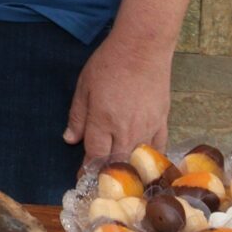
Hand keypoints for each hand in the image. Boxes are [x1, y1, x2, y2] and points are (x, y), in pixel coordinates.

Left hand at [64, 33, 171, 170]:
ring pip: (137, 159)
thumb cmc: (109, 64)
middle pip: (116, 162)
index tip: (82, 178)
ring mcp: (146, 127)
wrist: (143, 49)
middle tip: (99, 183)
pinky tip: (144, 165)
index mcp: (102, 120)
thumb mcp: (84, 86)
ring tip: (120, 179)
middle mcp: (125, 129)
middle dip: (106, 174)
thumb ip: (78, 116)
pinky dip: (149, 159)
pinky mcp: (162, 122)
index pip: (94, 154)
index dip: (87, 169)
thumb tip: (70, 139)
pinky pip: (157, 149)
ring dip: (127, 170)